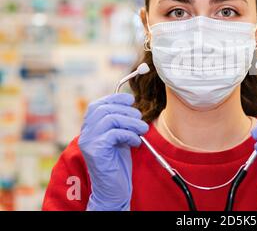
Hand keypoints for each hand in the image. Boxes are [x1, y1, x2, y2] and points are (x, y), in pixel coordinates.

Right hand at [78, 93, 148, 210]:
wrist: (113, 188)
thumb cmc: (118, 162)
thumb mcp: (120, 136)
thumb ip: (121, 122)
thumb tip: (131, 104)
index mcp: (89, 128)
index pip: (98, 105)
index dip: (115, 99)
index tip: (131, 100)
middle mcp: (85, 133)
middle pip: (104, 110)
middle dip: (127, 111)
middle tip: (140, 120)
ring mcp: (88, 141)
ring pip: (110, 119)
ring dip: (131, 122)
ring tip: (142, 130)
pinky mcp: (95, 150)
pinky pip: (114, 134)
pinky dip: (129, 135)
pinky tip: (136, 143)